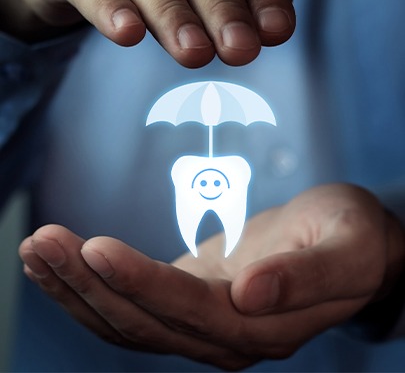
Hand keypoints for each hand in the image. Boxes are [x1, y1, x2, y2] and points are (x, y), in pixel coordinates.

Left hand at [20, 184, 403, 369]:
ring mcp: (201, 325)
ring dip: (76, 287)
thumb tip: (252, 294)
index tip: (94, 247)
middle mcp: (224, 339)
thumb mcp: (347, 247)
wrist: (350, 245)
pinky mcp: (188, 303)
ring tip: (36, 247)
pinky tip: (60, 263)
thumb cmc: (353, 238)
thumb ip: (306, 277)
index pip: (188, 312)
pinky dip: (90, 287)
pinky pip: (130, 305)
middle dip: (88, 283)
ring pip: (125, 320)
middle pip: (143, 321)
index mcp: (262, 330)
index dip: (139, 283)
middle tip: (43, 240)